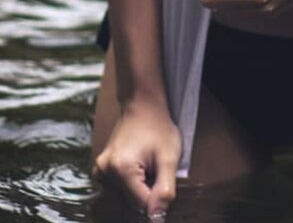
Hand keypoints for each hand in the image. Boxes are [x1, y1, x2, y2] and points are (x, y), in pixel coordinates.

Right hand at [91, 99, 180, 219]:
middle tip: (155, 171)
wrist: (142, 105)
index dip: (157, 202)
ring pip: (123, 198)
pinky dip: (129, 185)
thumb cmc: (158, 127)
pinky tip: (138, 169)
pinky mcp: (100, 170)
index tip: (164, 190)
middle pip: (131, 202)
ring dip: (138, 190)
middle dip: (147, 194)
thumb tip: (156, 219)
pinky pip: (117, 189)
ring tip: (147, 167)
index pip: (141, 205)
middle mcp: (104, 172)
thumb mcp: (169, 157)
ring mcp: (99, 171)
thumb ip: (164, 190)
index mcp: (121, 169)